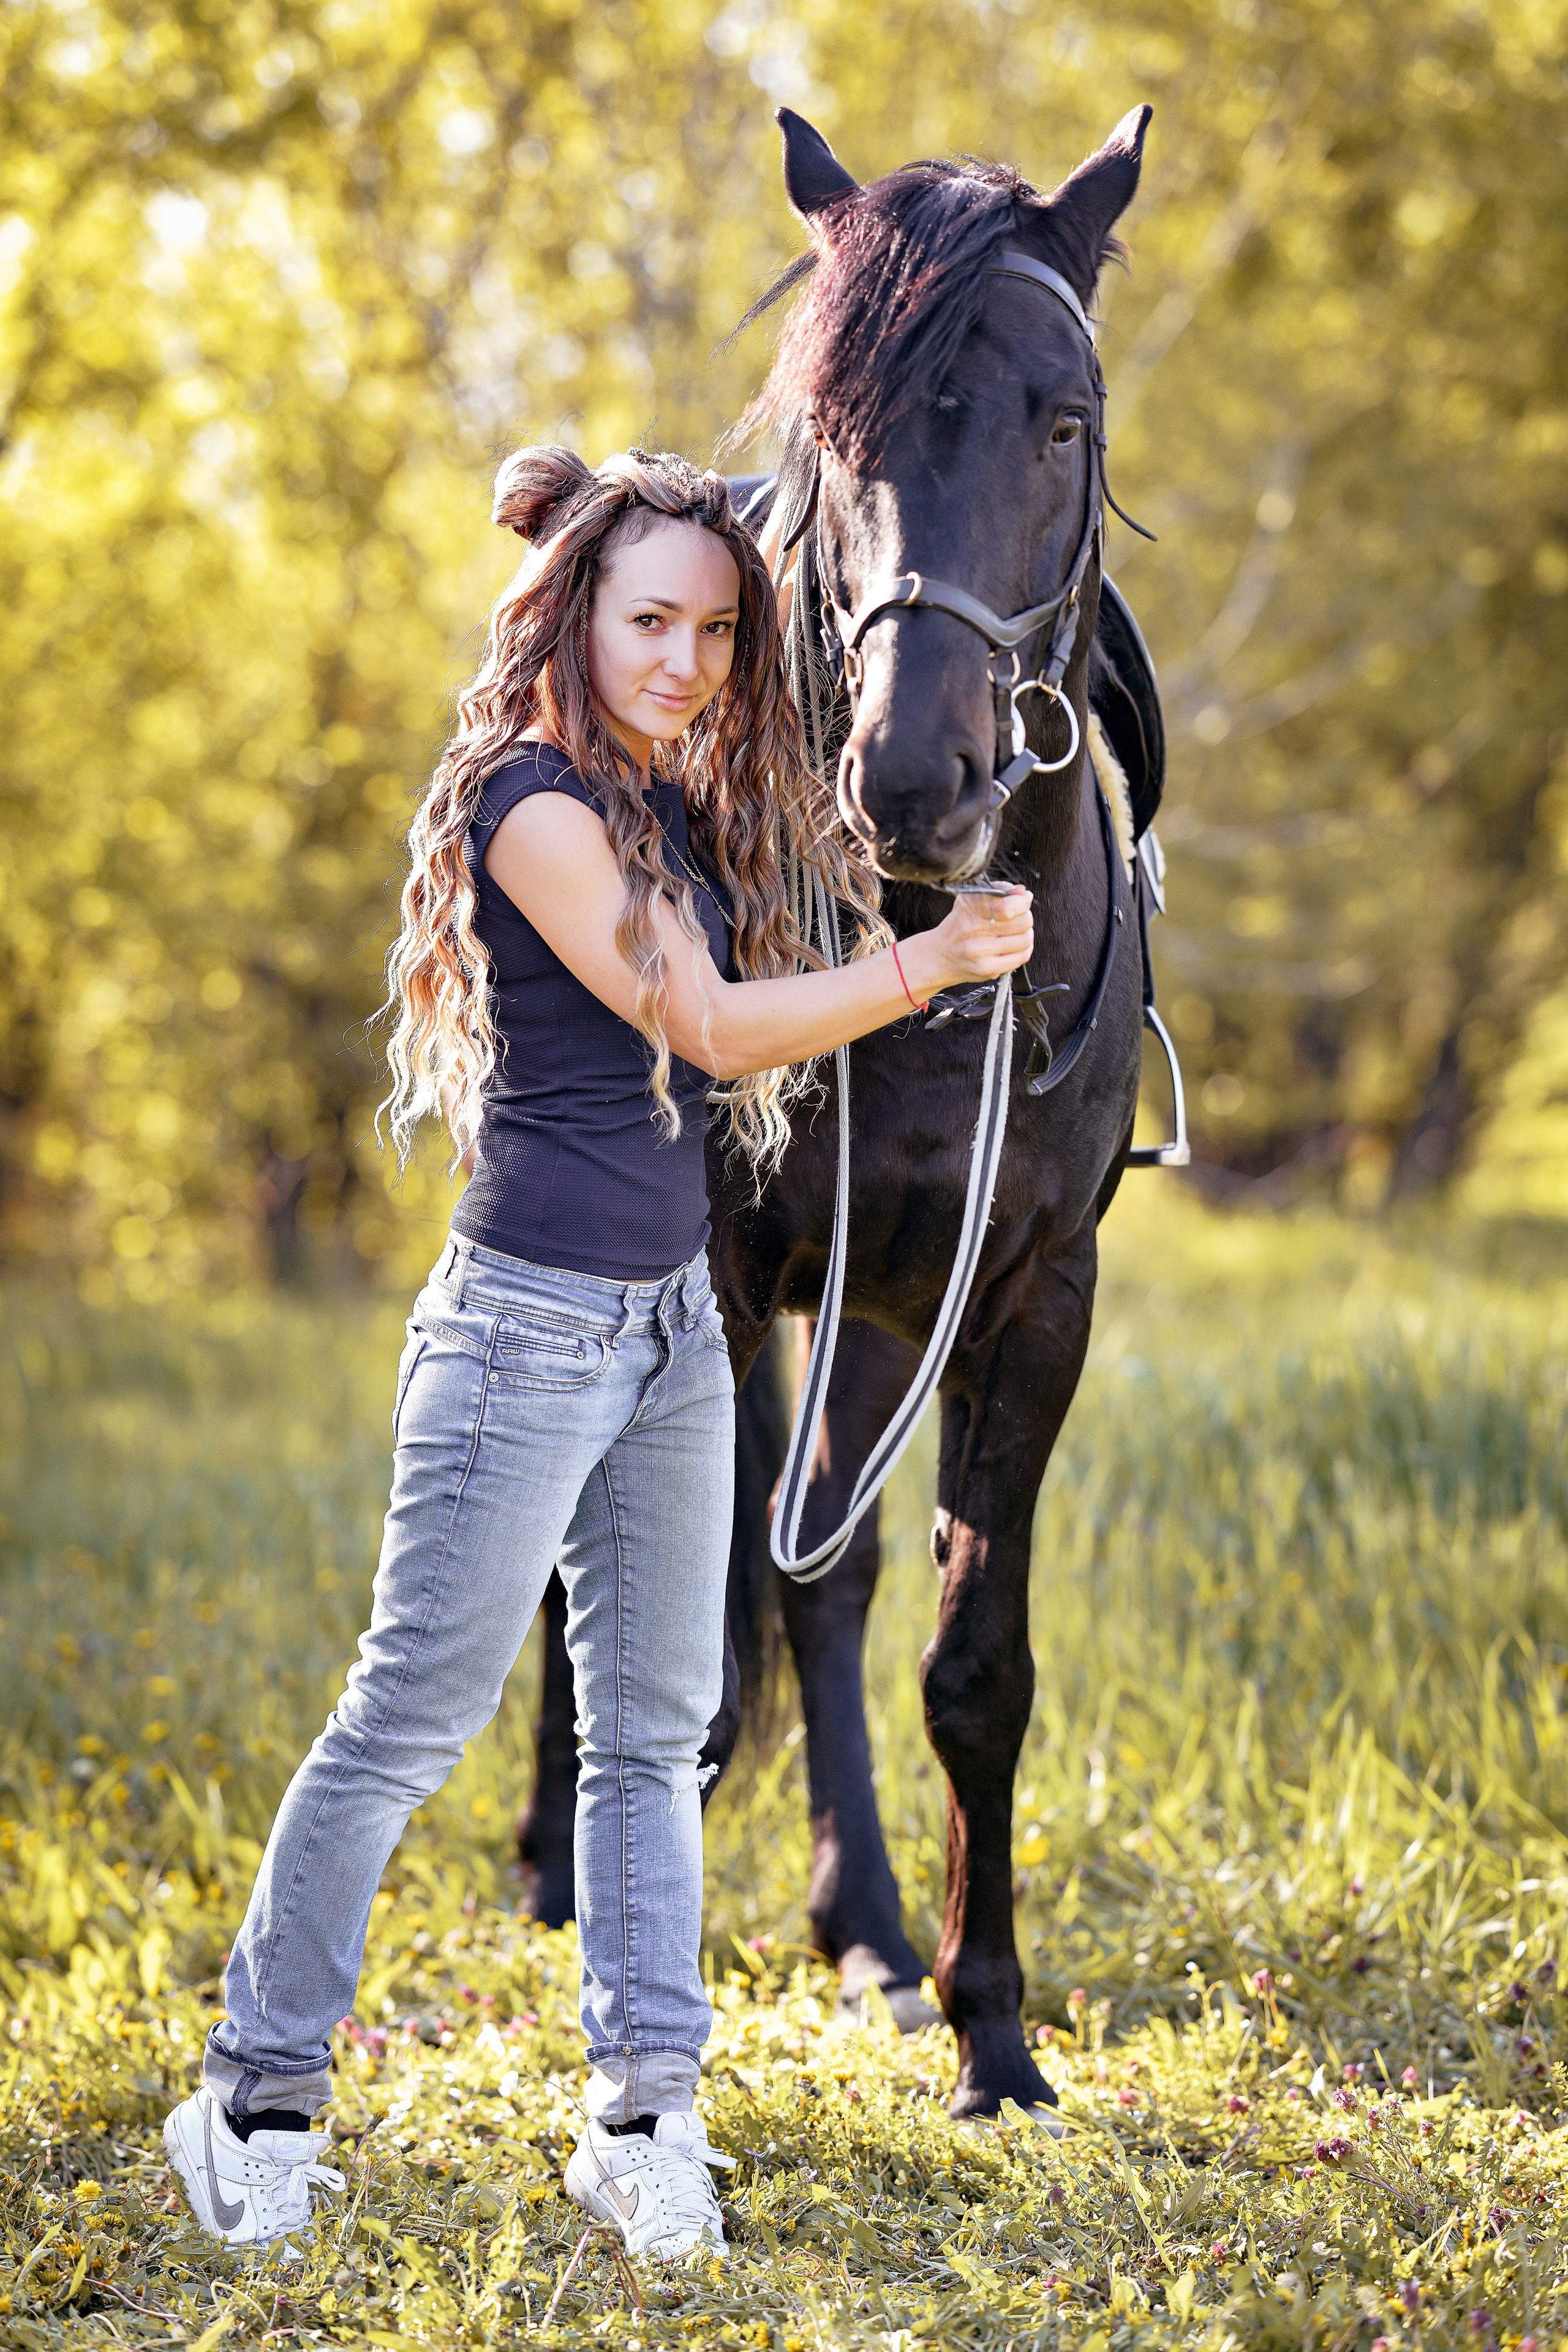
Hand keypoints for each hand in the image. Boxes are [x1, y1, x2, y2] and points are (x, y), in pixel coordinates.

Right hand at [918, 887, 1033, 992]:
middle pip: (1021, 922)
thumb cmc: (958, 927)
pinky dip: (1024, 950)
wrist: (939, 956)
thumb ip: (997, 891)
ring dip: (1027, 934)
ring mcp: (979, 951)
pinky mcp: (986, 968)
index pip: (1007, 906)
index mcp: (969, 909)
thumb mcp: (970, 901)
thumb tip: (1022, 892)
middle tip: (1020, 918)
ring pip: (1024, 940)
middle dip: (1026, 917)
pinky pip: (1020, 958)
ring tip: (1019, 933)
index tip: (1023, 900)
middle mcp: (972, 930)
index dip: (1022, 902)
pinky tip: (1016, 947)